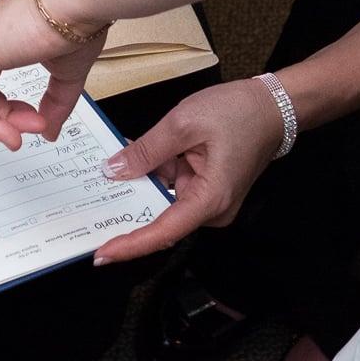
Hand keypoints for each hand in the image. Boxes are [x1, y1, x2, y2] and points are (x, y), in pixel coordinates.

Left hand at [0, 0, 105, 150]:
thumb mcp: (66, 71)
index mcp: (2, 29)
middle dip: (4, 113)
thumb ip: (55, 102)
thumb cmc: (75, 21)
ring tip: (34, 126)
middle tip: (35, 124)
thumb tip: (49, 131)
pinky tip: (13, 132)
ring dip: (5, 121)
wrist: (77, 2)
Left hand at [89, 79, 284, 264]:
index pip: (163, 232)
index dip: (130, 245)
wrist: (272, 106)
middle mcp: (211, 208)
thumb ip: (146, 151)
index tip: (101, 254)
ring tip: (108, 164)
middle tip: (87, 203)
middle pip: (159, 218)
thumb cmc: (238, 112)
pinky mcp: (205, 188)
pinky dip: (154, 170)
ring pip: (162, 198)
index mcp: (210, 199)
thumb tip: (114, 171)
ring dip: (139, 181)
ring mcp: (209, 200)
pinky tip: (131, 153)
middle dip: (126, 205)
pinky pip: (172, 185)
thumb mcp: (183, 124)